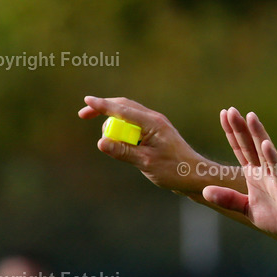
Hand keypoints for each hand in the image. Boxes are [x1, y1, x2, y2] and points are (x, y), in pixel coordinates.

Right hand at [78, 96, 202, 193]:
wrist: (193, 175)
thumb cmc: (174, 170)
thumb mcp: (145, 162)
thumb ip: (123, 151)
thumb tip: (101, 142)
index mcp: (153, 123)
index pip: (122, 110)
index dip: (102, 105)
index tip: (86, 100)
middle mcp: (154, 120)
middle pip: (123, 107)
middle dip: (104, 108)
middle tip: (83, 115)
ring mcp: (155, 126)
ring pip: (128, 115)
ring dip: (113, 121)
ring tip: (107, 139)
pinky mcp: (155, 133)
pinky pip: (133, 125)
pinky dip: (122, 128)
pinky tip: (118, 139)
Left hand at [204, 108, 276, 246]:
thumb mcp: (248, 209)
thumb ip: (228, 199)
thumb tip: (205, 190)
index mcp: (255, 174)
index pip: (241, 148)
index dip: (232, 132)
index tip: (224, 113)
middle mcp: (265, 170)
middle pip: (250, 145)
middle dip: (240, 128)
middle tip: (231, 110)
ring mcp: (276, 177)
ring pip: (265, 152)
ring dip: (258, 134)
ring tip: (250, 117)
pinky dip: (271, 157)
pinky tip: (266, 144)